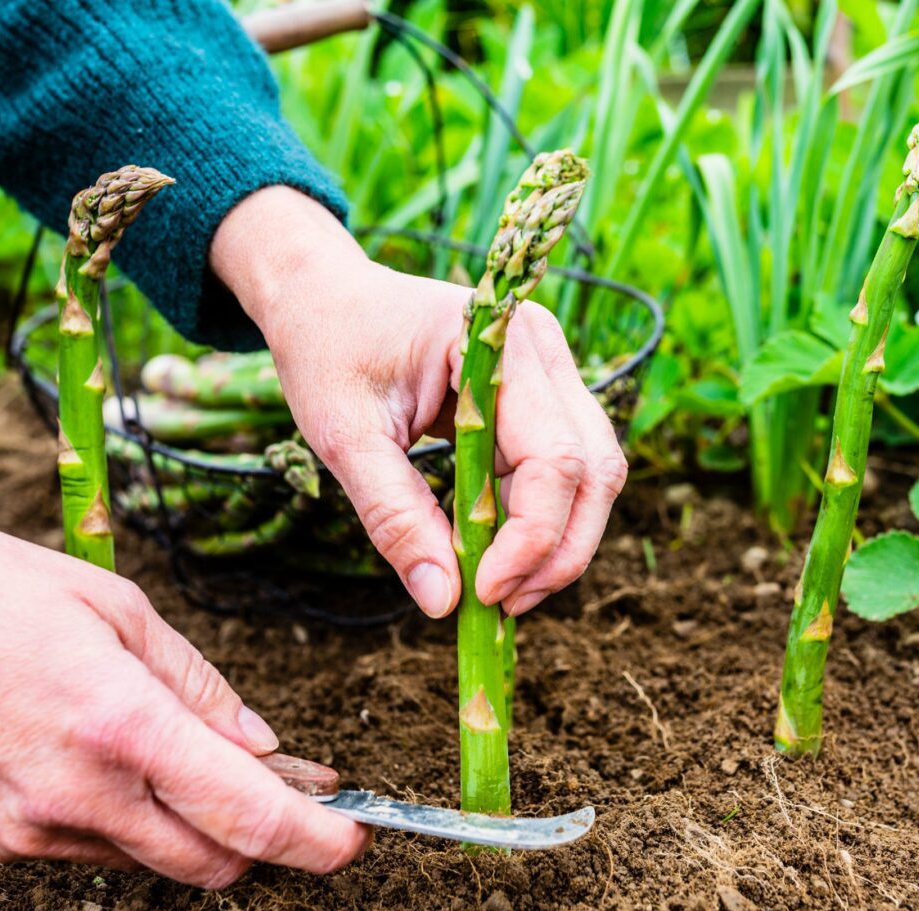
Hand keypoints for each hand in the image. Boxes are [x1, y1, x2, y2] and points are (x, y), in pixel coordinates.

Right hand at [0, 523, 368, 886]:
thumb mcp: (117, 610)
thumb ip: (199, 686)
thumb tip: (262, 744)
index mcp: (123, 725)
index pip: (249, 813)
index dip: (316, 837)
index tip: (351, 834)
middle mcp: (82, 794)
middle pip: (214, 861)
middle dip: (263, 838)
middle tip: (282, 791)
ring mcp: (34, 830)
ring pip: (154, 861)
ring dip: (191, 828)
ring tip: (187, 763)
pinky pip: (92, 851)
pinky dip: (125, 822)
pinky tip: (109, 766)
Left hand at [211, 188, 626, 618]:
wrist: (324, 296)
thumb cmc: (328, 349)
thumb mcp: (343, 436)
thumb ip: (394, 516)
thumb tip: (443, 602)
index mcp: (499, 342)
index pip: (553, 457)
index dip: (531, 538)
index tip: (484, 594)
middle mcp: (543, 350)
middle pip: (593, 469)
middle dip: (558, 551)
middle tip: (501, 606)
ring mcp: (550, 373)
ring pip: (591, 475)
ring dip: (556, 543)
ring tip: (498, 590)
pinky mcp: (541, 399)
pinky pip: (562, 471)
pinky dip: (537, 522)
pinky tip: (494, 557)